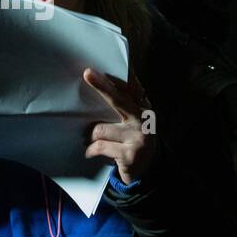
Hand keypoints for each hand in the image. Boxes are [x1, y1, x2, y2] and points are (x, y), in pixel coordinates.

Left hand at [83, 68, 157, 186]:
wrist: (149, 170)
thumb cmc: (135, 139)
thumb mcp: (136, 121)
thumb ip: (126, 104)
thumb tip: (104, 83)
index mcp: (144, 108)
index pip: (132, 88)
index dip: (119, 77)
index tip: (108, 66)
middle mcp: (144, 120)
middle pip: (118, 100)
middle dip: (101, 86)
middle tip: (88, 74)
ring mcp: (138, 138)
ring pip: (101, 128)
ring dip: (92, 135)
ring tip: (94, 140)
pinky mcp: (129, 154)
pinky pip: (100, 146)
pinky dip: (92, 149)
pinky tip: (91, 152)